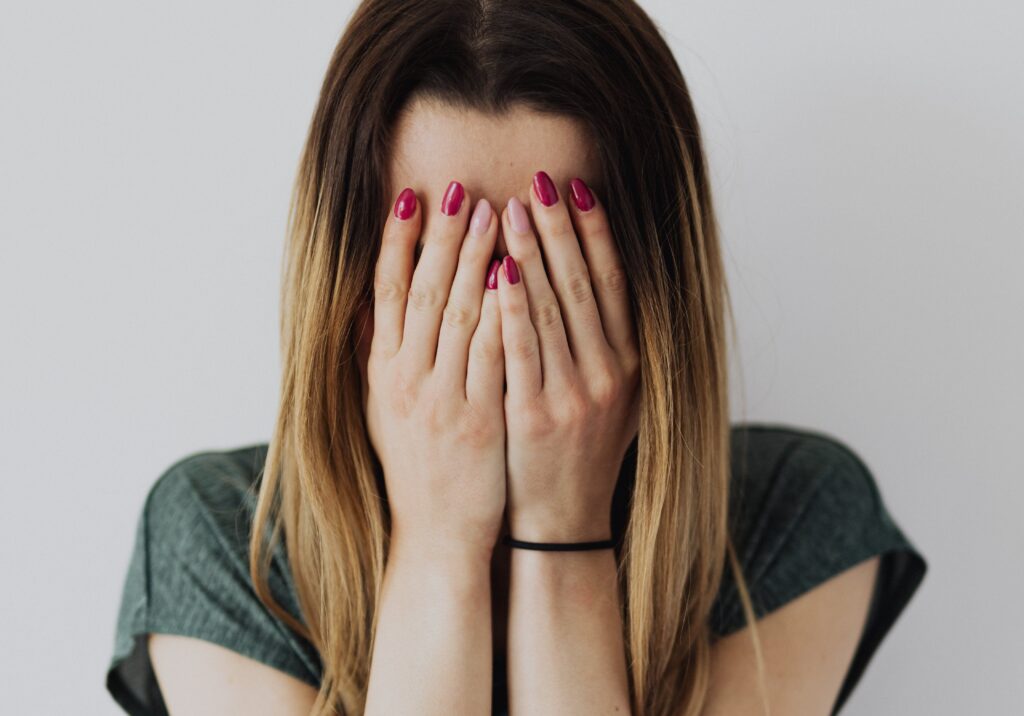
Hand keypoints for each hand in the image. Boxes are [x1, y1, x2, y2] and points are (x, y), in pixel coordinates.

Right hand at [362, 181, 505, 561]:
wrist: (437, 532)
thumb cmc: (414, 465)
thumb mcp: (381, 409)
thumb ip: (377, 353)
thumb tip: (372, 298)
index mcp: (380, 373)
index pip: (384, 291)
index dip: (396, 241)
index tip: (410, 195)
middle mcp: (406, 381)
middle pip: (423, 293)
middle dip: (442, 236)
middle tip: (461, 188)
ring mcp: (442, 401)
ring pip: (458, 316)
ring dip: (475, 260)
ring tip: (494, 213)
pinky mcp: (480, 421)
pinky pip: (492, 357)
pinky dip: (503, 313)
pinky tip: (518, 276)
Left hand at [496, 172, 640, 541]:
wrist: (562, 518)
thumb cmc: (582, 451)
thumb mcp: (615, 398)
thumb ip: (609, 343)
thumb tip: (599, 280)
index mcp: (631, 362)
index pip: (614, 282)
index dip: (597, 233)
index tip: (579, 189)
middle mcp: (611, 373)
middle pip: (583, 285)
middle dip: (559, 229)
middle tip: (538, 180)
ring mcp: (576, 394)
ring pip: (553, 308)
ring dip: (530, 253)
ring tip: (507, 208)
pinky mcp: (538, 414)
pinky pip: (523, 348)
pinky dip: (511, 306)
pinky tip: (496, 269)